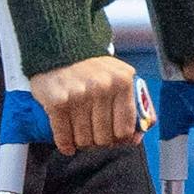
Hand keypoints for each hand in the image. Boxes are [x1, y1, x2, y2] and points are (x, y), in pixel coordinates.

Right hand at [29, 55, 144, 156]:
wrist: (59, 48)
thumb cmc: (92, 68)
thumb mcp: (119, 77)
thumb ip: (132, 105)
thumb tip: (136, 138)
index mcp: (122, 82)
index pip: (125, 129)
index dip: (119, 140)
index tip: (113, 139)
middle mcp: (102, 88)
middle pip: (104, 137)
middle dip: (98, 141)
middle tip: (93, 135)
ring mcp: (79, 95)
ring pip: (84, 140)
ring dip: (81, 143)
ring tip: (79, 135)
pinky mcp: (57, 102)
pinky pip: (64, 137)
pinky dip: (65, 145)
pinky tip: (67, 145)